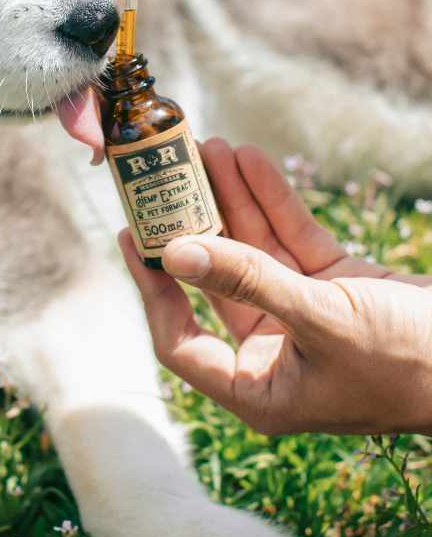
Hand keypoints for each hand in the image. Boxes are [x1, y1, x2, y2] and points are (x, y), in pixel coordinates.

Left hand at [120, 138, 431, 434]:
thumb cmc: (413, 362)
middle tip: (165, 177)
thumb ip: (247, 282)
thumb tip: (174, 253)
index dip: (152, 289)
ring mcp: (302, 316)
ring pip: (250, 250)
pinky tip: (248, 160)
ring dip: (230, 200)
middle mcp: (273, 353)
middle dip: (193, 225)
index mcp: (259, 388)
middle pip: (213, 280)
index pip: (180, 339)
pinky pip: (289, 239)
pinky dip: (271, 201)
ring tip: (206, 148)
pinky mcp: (332, 287)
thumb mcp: (323, 320)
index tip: (133, 236)